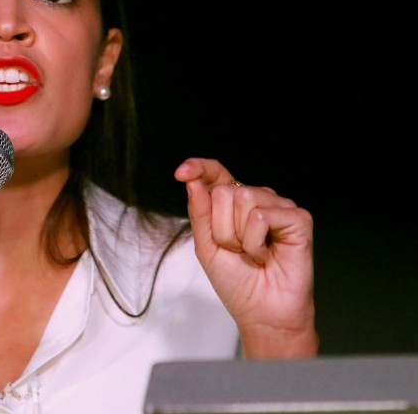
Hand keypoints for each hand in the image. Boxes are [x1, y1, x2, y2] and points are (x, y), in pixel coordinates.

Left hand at [175, 158, 317, 357]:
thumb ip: (199, 213)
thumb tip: (192, 181)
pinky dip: (256, 241)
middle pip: (223, 190)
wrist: (262, 313)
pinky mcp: (298, 218)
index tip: (182, 172)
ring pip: (243, 197)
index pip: (216, 173)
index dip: (200, 167)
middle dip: (221, 227)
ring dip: (238, 235)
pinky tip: (267, 255)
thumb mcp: (206, 247)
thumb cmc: (238, 283)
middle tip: (237, 250)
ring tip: (253, 253)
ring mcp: (279, 207)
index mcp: (233, 205)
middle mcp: (257, 200)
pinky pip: (261, 215)